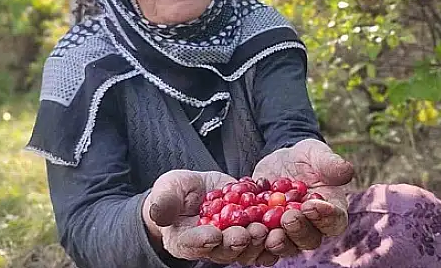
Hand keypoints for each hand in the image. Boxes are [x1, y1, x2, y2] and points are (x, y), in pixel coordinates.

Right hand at [142, 170, 268, 265]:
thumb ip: (164, 202)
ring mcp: (233, 239)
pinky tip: (281, 220)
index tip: (213, 235)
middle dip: (238, 242)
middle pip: (225, 250)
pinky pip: (265, 236)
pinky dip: (275, 231)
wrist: (196, 191)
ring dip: (259, 240)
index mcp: (185, 240)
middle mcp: (211, 246)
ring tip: (267, 228)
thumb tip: (158, 213)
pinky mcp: (251, 228)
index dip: (203, 242)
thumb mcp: (167, 190)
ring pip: (248, 247)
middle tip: (248, 232)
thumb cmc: (176, 193)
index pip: (192, 245)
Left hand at [252, 139, 354, 261]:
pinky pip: (261, 245)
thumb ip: (331, 163)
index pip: (334, 220)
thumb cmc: (306, 158)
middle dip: (298, 231)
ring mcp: (288, 235)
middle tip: (288, 218)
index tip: (312, 205)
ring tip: (265, 232)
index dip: (325, 217)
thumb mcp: (316, 154)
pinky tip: (244, 233)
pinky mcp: (267, 235)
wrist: (280, 163)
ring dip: (276, 242)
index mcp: (332, 212)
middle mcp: (313, 229)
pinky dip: (252, 242)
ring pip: (285, 246)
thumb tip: (347, 171)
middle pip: (309, 239)